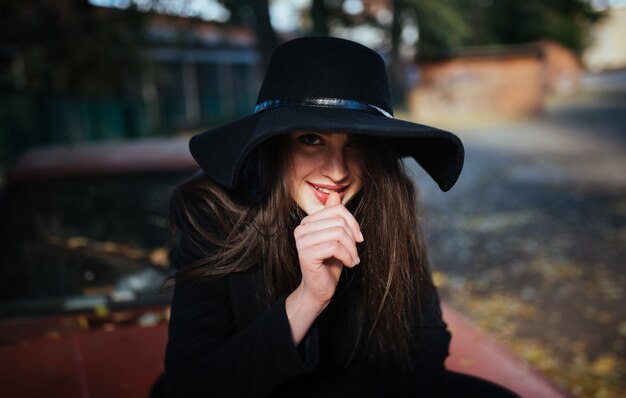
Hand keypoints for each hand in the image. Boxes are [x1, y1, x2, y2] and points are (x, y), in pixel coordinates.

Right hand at [293, 192, 363, 306]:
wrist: (319, 289)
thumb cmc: (329, 264)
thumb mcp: (335, 237)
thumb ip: (333, 217)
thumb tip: (335, 195)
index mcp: (308, 222)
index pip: (336, 209)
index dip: (353, 222)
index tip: (358, 238)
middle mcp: (301, 229)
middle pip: (338, 220)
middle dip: (353, 237)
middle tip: (356, 252)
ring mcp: (302, 241)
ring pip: (337, 233)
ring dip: (352, 249)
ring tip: (354, 259)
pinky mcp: (306, 254)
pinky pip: (334, 247)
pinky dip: (347, 256)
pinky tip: (349, 264)